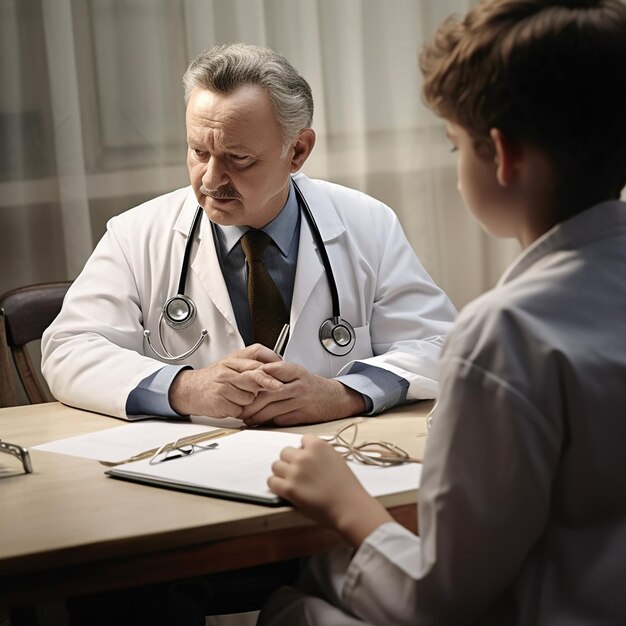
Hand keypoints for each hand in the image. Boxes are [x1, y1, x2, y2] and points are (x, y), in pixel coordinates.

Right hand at [169, 344, 282, 417]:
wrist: (190, 390)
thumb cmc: (214, 378)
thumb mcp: (231, 364)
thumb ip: (251, 364)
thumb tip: (275, 367)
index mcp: (232, 360)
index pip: (255, 360)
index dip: (271, 367)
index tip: (282, 372)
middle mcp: (227, 372)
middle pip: (254, 377)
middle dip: (268, 383)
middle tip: (279, 388)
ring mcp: (223, 387)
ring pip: (250, 396)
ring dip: (249, 400)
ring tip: (238, 396)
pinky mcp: (220, 403)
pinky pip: (240, 409)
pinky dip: (239, 410)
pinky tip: (231, 404)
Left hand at [238, 361, 365, 426]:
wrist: (335, 398)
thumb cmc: (311, 385)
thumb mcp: (296, 372)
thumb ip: (277, 371)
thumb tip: (254, 376)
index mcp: (294, 371)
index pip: (269, 372)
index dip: (253, 379)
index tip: (239, 384)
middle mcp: (297, 385)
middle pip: (267, 393)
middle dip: (250, 402)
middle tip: (238, 407)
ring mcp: (300, 401)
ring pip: (271, 409)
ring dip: (255, 415)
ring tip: (245, 417)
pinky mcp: (301, 416)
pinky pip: (279, 420)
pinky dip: (267, 422)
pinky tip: (258, 423)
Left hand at [268, 435, 392, 546]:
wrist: (349, 506)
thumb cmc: (347, 486)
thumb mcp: (337, 459)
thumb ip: (320, 454)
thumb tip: (307, 454)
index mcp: (318, 446)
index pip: (303, 440)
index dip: (304, 450)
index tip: (308, 460)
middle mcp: (304, 456)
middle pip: (285, 452)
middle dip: (290, 461)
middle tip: (298, 473)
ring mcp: (295, 471)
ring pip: (276, 465)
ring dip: (282, 472)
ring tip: (292, 482)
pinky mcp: (289, 488)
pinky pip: (271, 481)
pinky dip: (276, 485)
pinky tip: (284, 489)